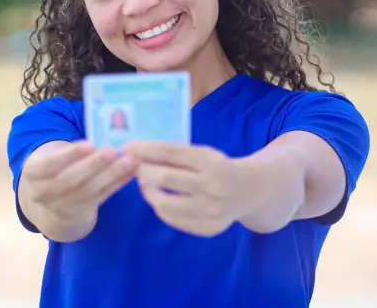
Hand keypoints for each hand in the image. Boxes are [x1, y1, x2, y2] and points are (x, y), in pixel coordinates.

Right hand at [20, 141, 136, 227]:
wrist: (51, 201)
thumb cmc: (55, 167)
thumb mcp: (51, 156)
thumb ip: (69, 148)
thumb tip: (101, 125)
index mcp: (33, 173)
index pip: (49, 165)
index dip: (68, 155)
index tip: (89, 144)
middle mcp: (44, 193)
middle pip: (69, 179)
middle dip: (93, 165)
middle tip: (112, 151)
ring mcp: (62, 206)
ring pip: (88, 190)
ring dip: (111, 174)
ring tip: (129, 160)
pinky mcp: (82, 212)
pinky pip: (102, 197)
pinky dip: (118, 183)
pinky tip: (131, 171)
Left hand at [123, 141, 243, 236]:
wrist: (249, 192)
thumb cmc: (219, 167)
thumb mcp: (204, 154)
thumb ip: (176, 154)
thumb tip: (138, 151)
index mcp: (212, 161)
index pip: (172, 153)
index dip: (146, 150)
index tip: (127, 147)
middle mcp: (212, 186)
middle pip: (165, 179)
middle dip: (143, 172)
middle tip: (134, 167)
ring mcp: (210, 211)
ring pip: (165, 204)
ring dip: (148, 192)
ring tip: (145, 184)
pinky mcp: (207, 228)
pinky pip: (173, 219)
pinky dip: (160, 207)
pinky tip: (160, 199)